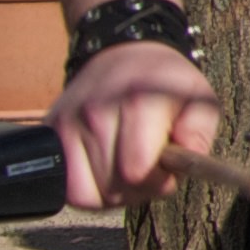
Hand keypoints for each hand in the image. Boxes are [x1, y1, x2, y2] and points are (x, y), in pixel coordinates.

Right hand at [54, 37, 221, 211]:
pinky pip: (64, 188)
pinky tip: (105, 174)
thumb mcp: (201, 102)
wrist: (124, 55)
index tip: (168, 168)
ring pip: (86, 193)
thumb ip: (198, 135)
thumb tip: (182, 165)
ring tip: (127, 171)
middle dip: (139, 189)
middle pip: (113, 187)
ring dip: (111, 194)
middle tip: (150, 168)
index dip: (158, 181)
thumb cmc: (167, 85)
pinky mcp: (48, 134)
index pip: (137, 172)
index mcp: (137, 102)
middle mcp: (94, 112)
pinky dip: (86, 191)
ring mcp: (66, 124)